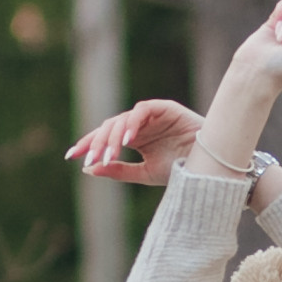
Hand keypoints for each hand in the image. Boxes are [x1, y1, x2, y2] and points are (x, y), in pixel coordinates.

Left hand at [67, 97, 206, 185]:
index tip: (70, 156)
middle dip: (97, 143)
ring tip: (108, 155)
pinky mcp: (164, 107)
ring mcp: (150, 115)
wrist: (210, 166)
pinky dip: (133, 123)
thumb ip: (119, 171)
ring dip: (113, 137)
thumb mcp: (145, 173)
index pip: (104, 138)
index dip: (87, 144)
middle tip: (91, 159)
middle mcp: (138, 125)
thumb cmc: (181, 168)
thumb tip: (88, 170)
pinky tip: (127, 140)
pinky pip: (142, 111)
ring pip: (122, 119)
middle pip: (109, 128)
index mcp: (134, 138)